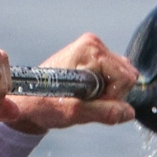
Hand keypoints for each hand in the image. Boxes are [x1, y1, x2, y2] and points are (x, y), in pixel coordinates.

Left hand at [3, 33, 138, 133]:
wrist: (27, 103)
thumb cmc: (44, 105)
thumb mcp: (74, 112)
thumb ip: (104, 112)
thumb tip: (129, 112)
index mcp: (89, 49)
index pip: (124, 78)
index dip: (112, 97)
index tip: (88, 104)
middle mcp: (93, 44)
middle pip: (127, 75)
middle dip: (111, 94)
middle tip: (85, 101)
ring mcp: (94, 50)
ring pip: (124, 77)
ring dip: (109, 93)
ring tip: (84, 97)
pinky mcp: (95, 59)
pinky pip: (116, 77)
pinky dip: (106, 90)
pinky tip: (86, 93)